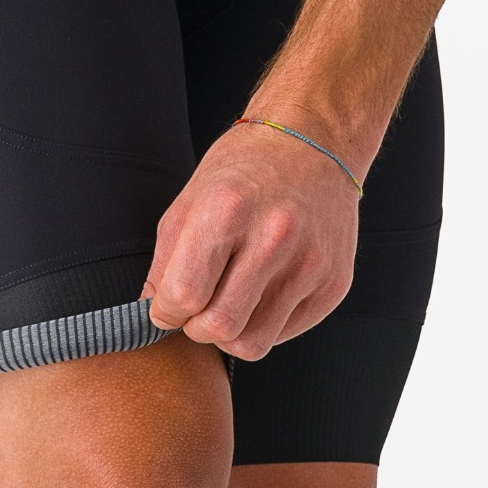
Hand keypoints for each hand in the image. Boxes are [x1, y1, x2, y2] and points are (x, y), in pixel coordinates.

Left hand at [140, 116, 360, 360]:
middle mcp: (273, 236)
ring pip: (252, 343)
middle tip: (195, 309)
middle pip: (219, 326)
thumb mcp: (190, 200)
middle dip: (194, 328)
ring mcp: (310, 263)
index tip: (166, 307)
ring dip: (228, 334)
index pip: (184, 294)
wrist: (313, 143)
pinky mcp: (334, 283)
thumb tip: (152, 312)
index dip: (165, 311)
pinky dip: (261, 324)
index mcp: (227, 210)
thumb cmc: (245, 169)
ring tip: (225, 303)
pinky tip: (258, 292)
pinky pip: (283, 334)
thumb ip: (166, 260)